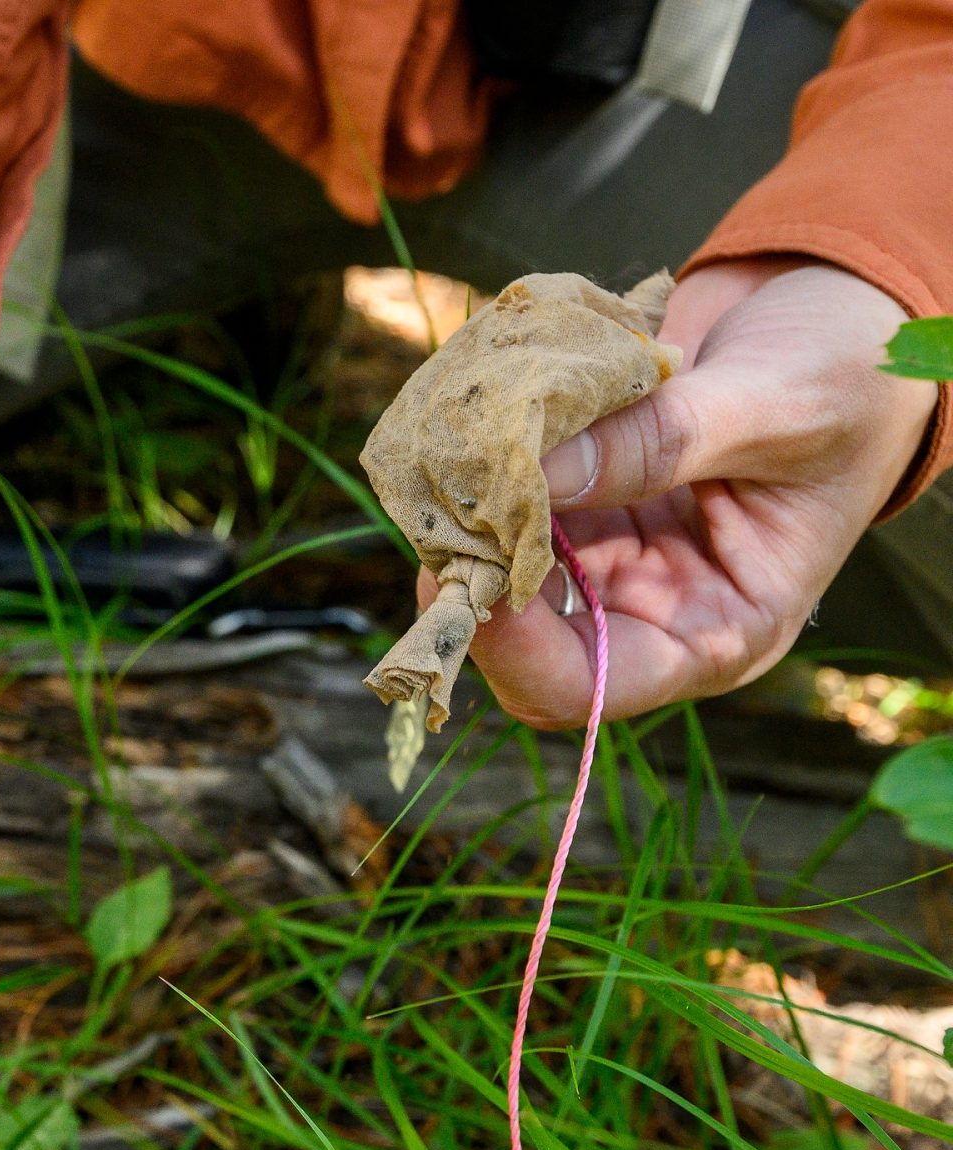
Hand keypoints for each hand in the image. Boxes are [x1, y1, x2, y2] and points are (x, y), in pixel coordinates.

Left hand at [436, 260, 936, 727]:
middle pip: (513, 639)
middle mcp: (645, 608)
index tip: (465, 562)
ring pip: (489, 566)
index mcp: (714, 631)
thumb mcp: (777, 406)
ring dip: (464, 510)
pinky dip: (480, 464)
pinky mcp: (573, 499)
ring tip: (467, 430)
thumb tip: (536, 474)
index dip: (508, 644)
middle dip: (468, 573)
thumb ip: (662, 442)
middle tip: (444, 488)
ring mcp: (602, 554)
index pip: (581, 687)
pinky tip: (485, 407)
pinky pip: (499, 502)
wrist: (839, 320)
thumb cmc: (847, 381)